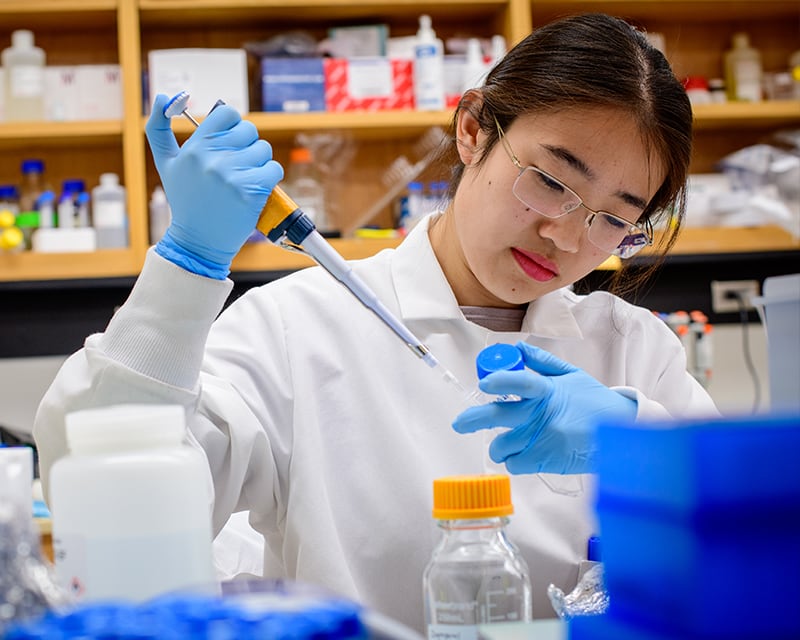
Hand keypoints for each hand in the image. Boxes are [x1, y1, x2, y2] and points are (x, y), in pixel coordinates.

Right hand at [146, 94, 283, 278]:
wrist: (199, 241)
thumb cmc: (185, 201)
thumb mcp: (166, 164)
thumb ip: (158, 129)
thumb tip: (164, 95)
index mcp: (194, 147)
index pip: (228, 114)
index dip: (233, 126)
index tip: (230, 142)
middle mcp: (212, 158)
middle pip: (249, 131)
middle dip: (247, 146)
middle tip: (237, 165)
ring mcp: (233, 175)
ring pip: (264, 149)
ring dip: (260, 162)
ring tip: (245, 178)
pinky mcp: (252, 191)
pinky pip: (274, 169)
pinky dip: (270, 177)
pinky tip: (256, 187)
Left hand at [452, 342, 636, 474]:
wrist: (621, 435)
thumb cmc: (594, 403)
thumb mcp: (571, 376)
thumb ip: (541, 363)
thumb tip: (516, 348)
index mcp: (548, 391)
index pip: (521, 383)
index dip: (501, 382)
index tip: (484, 383)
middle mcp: (543, 415)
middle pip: (499, 417)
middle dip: (473, 420)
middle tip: (460, 424)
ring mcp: (545, 440)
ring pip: (503, 445)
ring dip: (498, 445)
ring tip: (504, 443)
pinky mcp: (548, 461)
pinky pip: (516, 464)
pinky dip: (514, 461)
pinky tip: (522, 454)